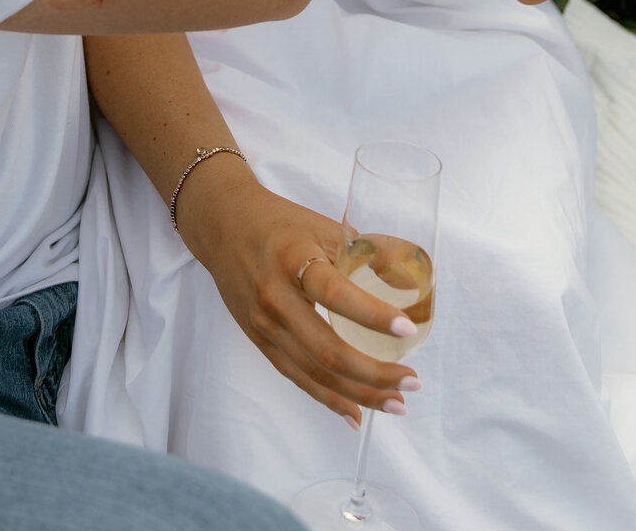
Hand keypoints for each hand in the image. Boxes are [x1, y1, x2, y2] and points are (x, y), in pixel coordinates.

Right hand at [177, 164, 418, 424]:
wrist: (223, 224)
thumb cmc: (279, 222)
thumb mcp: (322, 225)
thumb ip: (364, 252)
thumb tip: (412, 280)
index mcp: (293, 259)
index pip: (336, 294)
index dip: (373, 315)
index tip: (409, 329)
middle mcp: (275, 297)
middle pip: (328, 350)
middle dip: (375, 373)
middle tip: (412, 380)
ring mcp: (264, 325)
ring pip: (315, 373)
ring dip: (359, 394)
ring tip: (396, 403)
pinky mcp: (260, 341)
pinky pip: (298, 378)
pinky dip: (329, 400)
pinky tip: (356, 414)